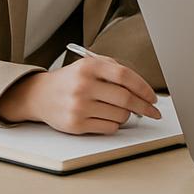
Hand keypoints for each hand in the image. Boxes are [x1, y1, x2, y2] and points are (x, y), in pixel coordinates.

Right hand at [0, 54, 160, 133]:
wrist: (40, 95)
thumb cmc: (72, 79)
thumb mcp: (91, 65)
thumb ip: (116, 70)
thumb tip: (142, 89)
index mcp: (90, 67)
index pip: (125, 76)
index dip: (144, 88)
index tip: (153, 97)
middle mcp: (83, 86)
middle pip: (125, 98)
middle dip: (144, 106)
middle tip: (152, 110)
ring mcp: (78, 106)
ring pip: (119, 115)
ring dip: (127, 115)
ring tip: (120, 110)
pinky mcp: (75, 124)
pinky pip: (108, 128)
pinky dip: (115, 124)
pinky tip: (108, 117)